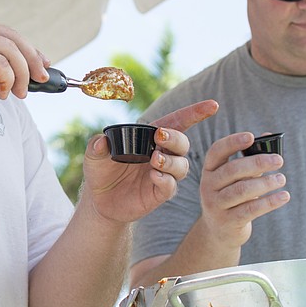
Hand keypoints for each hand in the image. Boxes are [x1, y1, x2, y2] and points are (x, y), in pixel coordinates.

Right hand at [0, 23, 49, 112]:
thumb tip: (6, 86)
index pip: (6, 34)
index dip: (27, 48)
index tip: (41, 63)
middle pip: (14, 38)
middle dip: (33, 58)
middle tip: (42, 78)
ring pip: (11, 50)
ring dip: (21, 73)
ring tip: (19, 93)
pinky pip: (1, 63)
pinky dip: (7, 78)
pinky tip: (1, 93)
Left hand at [81, 100, 218, 223]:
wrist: (99, 201)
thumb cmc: (100, 172)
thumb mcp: (93, 156)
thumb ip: (96, 146)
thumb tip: (102, 141)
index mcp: (148, 138)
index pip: (176, 122)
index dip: (195, 113)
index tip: (212, 106)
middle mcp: (161, 154)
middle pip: (182, 142)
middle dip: (175, 138)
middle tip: (160, 137)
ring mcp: (162, 174)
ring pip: (182, 165)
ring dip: (171, 161)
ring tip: (155, 160)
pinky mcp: (159, 193)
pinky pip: (171, 186)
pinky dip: (166, 180)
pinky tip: (154, 177)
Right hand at [198, 132, 289, 247]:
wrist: (220, 231)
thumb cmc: (232, 197)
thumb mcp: (235, 178)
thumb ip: (250, 158)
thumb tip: (269, 136)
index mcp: (209, 170)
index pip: (216, 151)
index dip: (232, 142)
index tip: (251, 136)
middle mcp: (208, 186)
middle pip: (232, 170)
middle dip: (258, 163)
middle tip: (279, 160)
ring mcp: (215, 204)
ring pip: (242, 190)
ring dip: (265, 183)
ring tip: (282, 179)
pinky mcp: (227, 222)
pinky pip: (250, 209)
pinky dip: (269, 202)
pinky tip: (283, 196)